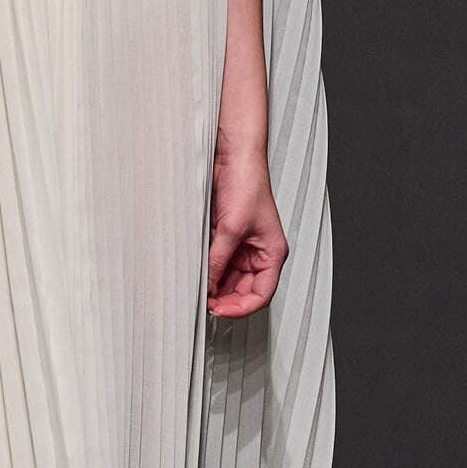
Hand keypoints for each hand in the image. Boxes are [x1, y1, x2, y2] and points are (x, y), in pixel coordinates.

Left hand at [206, 142, 286, 318]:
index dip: (241, 308)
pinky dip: (205, 269)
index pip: (261, 294)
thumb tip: (207, 285)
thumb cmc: (247, 182)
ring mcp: (240, 245)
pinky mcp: (224, 237)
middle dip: (223, 298)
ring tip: (196, 287)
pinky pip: (215, 261)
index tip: (219, 311)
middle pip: (242, 290)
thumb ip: (218, 260)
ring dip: (212, 284)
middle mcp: (257, 252)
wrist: (232, 156)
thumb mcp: (231, 228)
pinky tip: (194, 271)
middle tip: (203, 302)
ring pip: (226, 277)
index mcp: (271, 252)